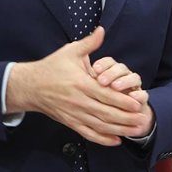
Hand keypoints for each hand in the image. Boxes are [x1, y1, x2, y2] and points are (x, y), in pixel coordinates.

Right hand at [6, 27, 149, 145]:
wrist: (30, 86)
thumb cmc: (51, 67)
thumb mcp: (69, 52)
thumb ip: (89, 43)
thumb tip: (102, 30)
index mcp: (81, 84)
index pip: (106, 95)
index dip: (123, 101)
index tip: (138, 103)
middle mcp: (78, 101)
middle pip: (106, 113)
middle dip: (126, 118)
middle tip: (142, 119)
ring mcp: (74, 114)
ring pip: (100, 126)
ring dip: (119, 130)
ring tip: (135, 131)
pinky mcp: (70, 122)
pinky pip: (88, 133)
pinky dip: (103, 139)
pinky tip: (115, 141)